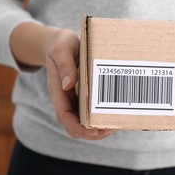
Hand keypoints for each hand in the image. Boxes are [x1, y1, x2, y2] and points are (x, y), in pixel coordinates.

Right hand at [10, 22, 115, 139]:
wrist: (58, 42)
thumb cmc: (60, 44)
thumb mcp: (61, 49)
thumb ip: (65, 65)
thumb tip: (69, 84)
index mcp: (57, 90)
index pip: (64, 116)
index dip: (78, 128)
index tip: (95, 132)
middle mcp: (64, 98)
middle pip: (74, 125)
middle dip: (92, 133)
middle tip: (112, 128)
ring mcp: (72, 98)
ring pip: (82, 121)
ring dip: (98, 127)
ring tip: (116, 124)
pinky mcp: (81, 94)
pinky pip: (89, 110)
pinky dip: (99, 115)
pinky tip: (113, 111)